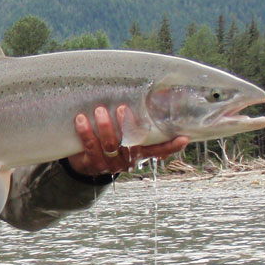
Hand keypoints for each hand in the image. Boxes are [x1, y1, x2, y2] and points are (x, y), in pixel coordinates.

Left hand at [66, 105, 188, 176]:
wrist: (84, 163)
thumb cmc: (108, 142)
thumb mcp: (123, 137)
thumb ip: (134, 125)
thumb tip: (154, 100)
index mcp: (139, 153)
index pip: (158, 150)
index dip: (171, 146)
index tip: (183, 138)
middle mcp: (127, 160)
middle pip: (130, 144)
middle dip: (126, 126)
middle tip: (121, 108)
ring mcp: (110, 164)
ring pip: (109, 145)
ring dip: (105, 127)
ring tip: (99, 111)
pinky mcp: (92, 164)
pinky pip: (90, 146)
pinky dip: (85, 132)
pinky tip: (81, 120)